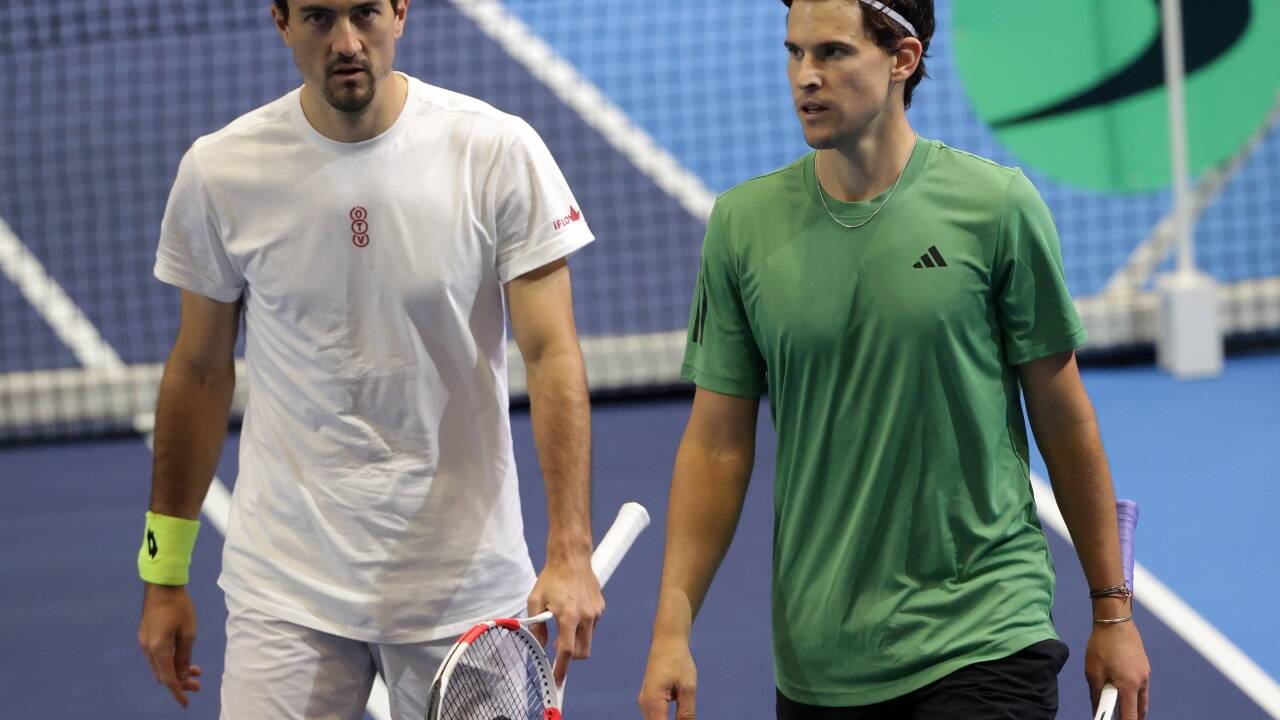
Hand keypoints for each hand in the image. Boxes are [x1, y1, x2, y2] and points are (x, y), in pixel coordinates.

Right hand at [138, 583, 202, 706]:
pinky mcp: (146, 636)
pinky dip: (170, 661)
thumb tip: (182, 676)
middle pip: (162, 674)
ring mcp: (144, 642)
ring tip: (195, 673)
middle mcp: (147, 648)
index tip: (186, 702)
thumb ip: (185, 656)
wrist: (162, 586)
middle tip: (197, 684)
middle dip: (179, 683)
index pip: (168, 678)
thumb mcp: (188, 633)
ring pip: (160, 666)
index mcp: (158, 649)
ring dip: (175, 671)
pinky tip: (183, 659)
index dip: (177, 692)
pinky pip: (157, 656)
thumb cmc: (179, 606)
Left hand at [527, 555, 603, 684]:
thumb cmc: (552, 578)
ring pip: (588, 640)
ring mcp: (595, 612)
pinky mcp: (600, 608)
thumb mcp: (535, 601)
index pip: (566, 650)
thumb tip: (539, 645)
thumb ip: (537, 626)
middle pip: (582, 652)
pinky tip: (573, 611)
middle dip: (571, 657)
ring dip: (576, 641)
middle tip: (557, 649)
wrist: (572, 558)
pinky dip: (582, 627)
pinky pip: (591, 626)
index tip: (558, 680)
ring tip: (563, 623)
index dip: (561, 668)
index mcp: (568, 615)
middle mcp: (585, 616)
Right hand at [638, 634, 697, 718]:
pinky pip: (656, 717)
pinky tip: (679, 718)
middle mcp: (645, 704)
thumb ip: (687, 713)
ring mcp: (645, 701)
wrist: (667, 640)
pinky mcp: (649, 699)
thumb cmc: (678, 661)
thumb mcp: (688, 688)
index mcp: (653, 703)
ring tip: (684, 718)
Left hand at [1085, 618, 1148, 718]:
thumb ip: (1096, 695)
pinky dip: (1133, 692)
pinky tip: (1122, 687)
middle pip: (1140, 709)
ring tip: (1119, 706)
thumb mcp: (1093, 672)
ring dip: (1132, 705)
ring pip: (1142, 698)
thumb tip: (1096, 710)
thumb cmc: (1102, 645)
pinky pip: (1141, 686)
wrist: (1115, 621)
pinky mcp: (1144, 666)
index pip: (1130, 716)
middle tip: (1117, 717)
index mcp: (1129, 686)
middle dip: (1131, 717)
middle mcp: (1142, 682)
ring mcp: (1145, 673)